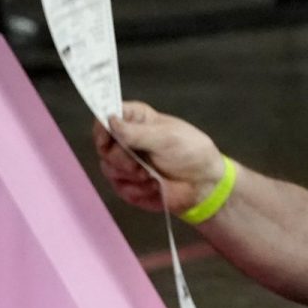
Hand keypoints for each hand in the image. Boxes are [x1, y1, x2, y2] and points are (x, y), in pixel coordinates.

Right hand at [93, 102, 224, 214]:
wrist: (204, 184)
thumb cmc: (191, 152)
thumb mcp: (166, 138)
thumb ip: (136, 132)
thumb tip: (110, 120)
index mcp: (137, 121)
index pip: (107, 117)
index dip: (102, 127)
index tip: (108, 138)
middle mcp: (126, 141)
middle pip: (103, 147)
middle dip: (121, 159)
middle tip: (139, 165)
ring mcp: (125, 164)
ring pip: (108, 169)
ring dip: (132, 176)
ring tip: (153, 176)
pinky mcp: (128, 185)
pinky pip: (120, 188)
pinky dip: (138, 190)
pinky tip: (155, 187)